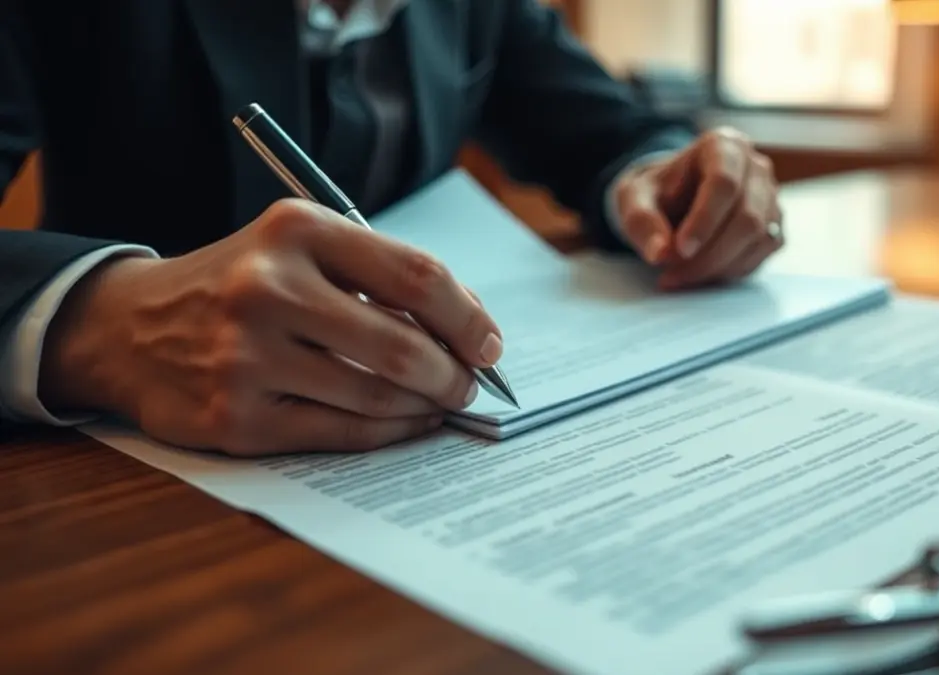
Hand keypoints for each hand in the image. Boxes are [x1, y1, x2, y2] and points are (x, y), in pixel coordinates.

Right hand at [38, 199, 502, 455]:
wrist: (127, 326)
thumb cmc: (241, 284)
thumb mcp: (301, 249)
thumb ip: (381, 276)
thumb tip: (472, 330)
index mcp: (297, 230)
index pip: (416, 276)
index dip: (469, 318)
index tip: (490, 344)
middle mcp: (267, 288)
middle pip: (402, 345)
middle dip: (454, 373)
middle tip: (469, 384)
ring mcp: (245, 357)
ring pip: (376, 396)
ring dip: (426, 406)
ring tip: (441, 402)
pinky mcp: (234, 417)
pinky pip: (340, 433)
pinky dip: (389, 432)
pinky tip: (407, 422)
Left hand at [613, 127, 783, 289]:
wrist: (671, 200)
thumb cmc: (656, 193)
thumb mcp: (634, 199)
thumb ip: (642, 222)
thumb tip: (660, 253)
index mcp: (723, 146)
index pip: (724, 183)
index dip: (704, 221)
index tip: (679, 250)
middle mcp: (755, 168)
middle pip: (747, 216)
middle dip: (709, 254)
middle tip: (671, 272)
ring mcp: (769, 198)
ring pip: (758, 239)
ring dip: (717, 267)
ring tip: (678, 276)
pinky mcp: (772, 227)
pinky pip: (759, 256)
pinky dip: (728, 272)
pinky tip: (699, 274)